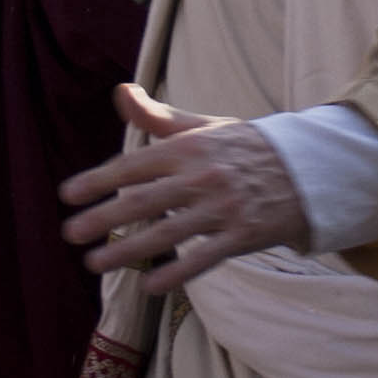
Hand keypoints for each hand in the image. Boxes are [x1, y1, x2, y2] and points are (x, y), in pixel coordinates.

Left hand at [61, 85, 305, 292]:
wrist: (310, 168)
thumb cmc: (246, 148)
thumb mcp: (205, 127)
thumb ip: (159, 117)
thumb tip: (120, 92)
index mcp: (190, 147)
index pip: (133, 165)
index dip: (98, 180)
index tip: (68, 195)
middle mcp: (203, 176)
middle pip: (142, 201)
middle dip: (101, 218)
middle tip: (69, 234)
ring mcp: (224, 207)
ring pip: (166, 233)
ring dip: (126, 250)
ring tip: (94, 264)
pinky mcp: (244, 235)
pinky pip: (204, 258)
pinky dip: (176, 273)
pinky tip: (148, 285)